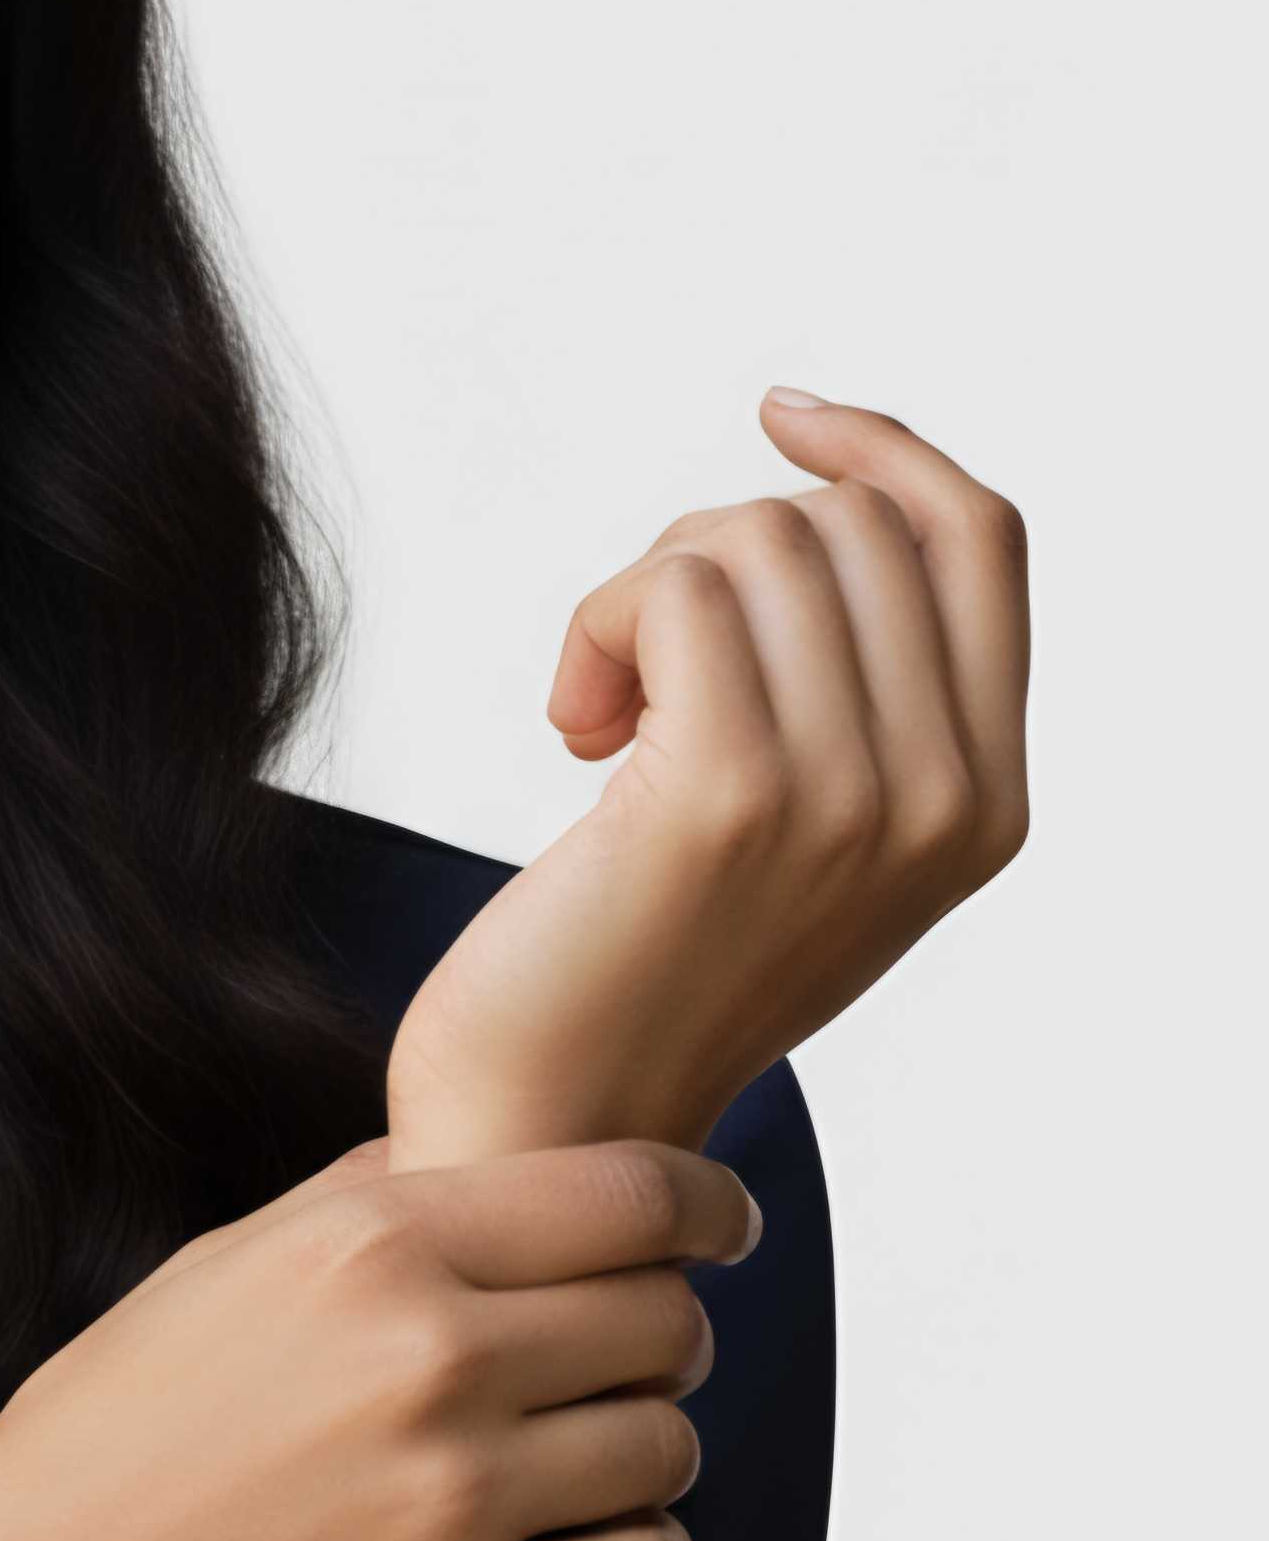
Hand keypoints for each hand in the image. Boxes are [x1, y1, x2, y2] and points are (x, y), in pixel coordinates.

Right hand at [0, 1130, 762, 1540]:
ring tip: (580, 1465)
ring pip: (668, 1447)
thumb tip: (484, 1153)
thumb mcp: (215, 1271)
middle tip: (622, 1363)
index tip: (724, 1227)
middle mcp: (434, 1360)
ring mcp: (459, 1501)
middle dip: (664, 1334)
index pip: (630, 1197)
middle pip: (666, 1320)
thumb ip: (361, 1202)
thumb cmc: (100, 1441)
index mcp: (370, 1248)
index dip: (705, 1206)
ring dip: (645, 1451)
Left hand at [385, 389, 1032, 1165]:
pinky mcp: (731, 794)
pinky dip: (597, 627)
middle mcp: (945, 799)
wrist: (553, 1124)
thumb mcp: (802, 834)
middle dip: (709, 556)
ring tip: (602, 714)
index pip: (980, 540)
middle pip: (846, 522)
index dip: (879, 449)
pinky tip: (572, 727)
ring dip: (639, 596)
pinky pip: (674, 592)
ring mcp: (851, 796)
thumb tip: (826, 501)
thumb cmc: (644, 967)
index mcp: (987, 803)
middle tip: (636, 672)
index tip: (776, 415)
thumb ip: (859, 701)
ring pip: (755, 538)